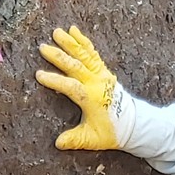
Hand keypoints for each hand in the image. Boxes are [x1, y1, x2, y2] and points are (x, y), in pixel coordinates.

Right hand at [35, 25, 119, 149]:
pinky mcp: (103, 71)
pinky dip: (83, 42)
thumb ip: (75, 140)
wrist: (134, 124)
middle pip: (76, 66)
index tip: (39, 75)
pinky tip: (74, 31)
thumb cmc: (112, 132)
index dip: (55, 80)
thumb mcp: (92, 140)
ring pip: (85, 55)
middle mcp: (98, 83)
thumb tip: (58, 143)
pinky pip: (93, 53)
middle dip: (59, 56)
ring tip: (57, 32)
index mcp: (93, 99)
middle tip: (43, 47)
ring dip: (71, 43)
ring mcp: (101, 75)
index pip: (71, 86)